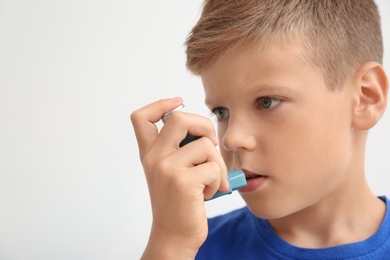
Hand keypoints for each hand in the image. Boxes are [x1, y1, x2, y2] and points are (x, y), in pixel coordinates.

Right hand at [131, 97, 228, 258]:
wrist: (174, 236)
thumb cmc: (179, 203)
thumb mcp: (170, 173)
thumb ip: (178, 150)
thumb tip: (203, 131)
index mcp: (150, 154)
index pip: (142, 117)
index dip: (160, 104)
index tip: (178, 102)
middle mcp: (154, 158)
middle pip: (179, 118)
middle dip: (204, 125)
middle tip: (211, 143)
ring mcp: (167, 169)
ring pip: (205, 145)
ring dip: (217, 163)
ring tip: (210, 180)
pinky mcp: (183, 182)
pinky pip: (214, 167)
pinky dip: (218, 180)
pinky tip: (209, 193)